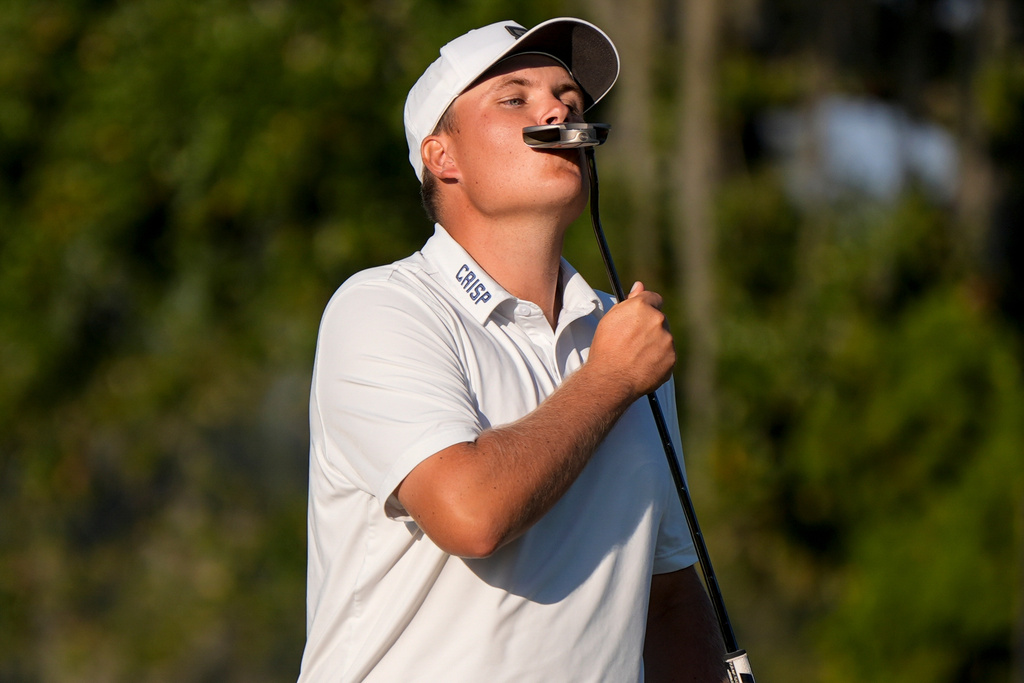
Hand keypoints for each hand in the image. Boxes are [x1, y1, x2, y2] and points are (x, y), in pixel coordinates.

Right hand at [588, 281, 675, 398]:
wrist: (610, 378)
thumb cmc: (605, 349)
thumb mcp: (611, 320)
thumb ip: (629, 301)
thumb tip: (639, 285)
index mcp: (642, 307)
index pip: (654, 299)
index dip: (647, 308)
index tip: (641, 319)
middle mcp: (658, 320)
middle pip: (659, 319)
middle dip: (650, 328)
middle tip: (634, 342)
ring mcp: (667, 340)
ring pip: (664, 338)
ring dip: (655, 344)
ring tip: (636, 356)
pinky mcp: (672, 358)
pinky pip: (667, 356)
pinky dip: (658, 360)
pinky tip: (643, 366)